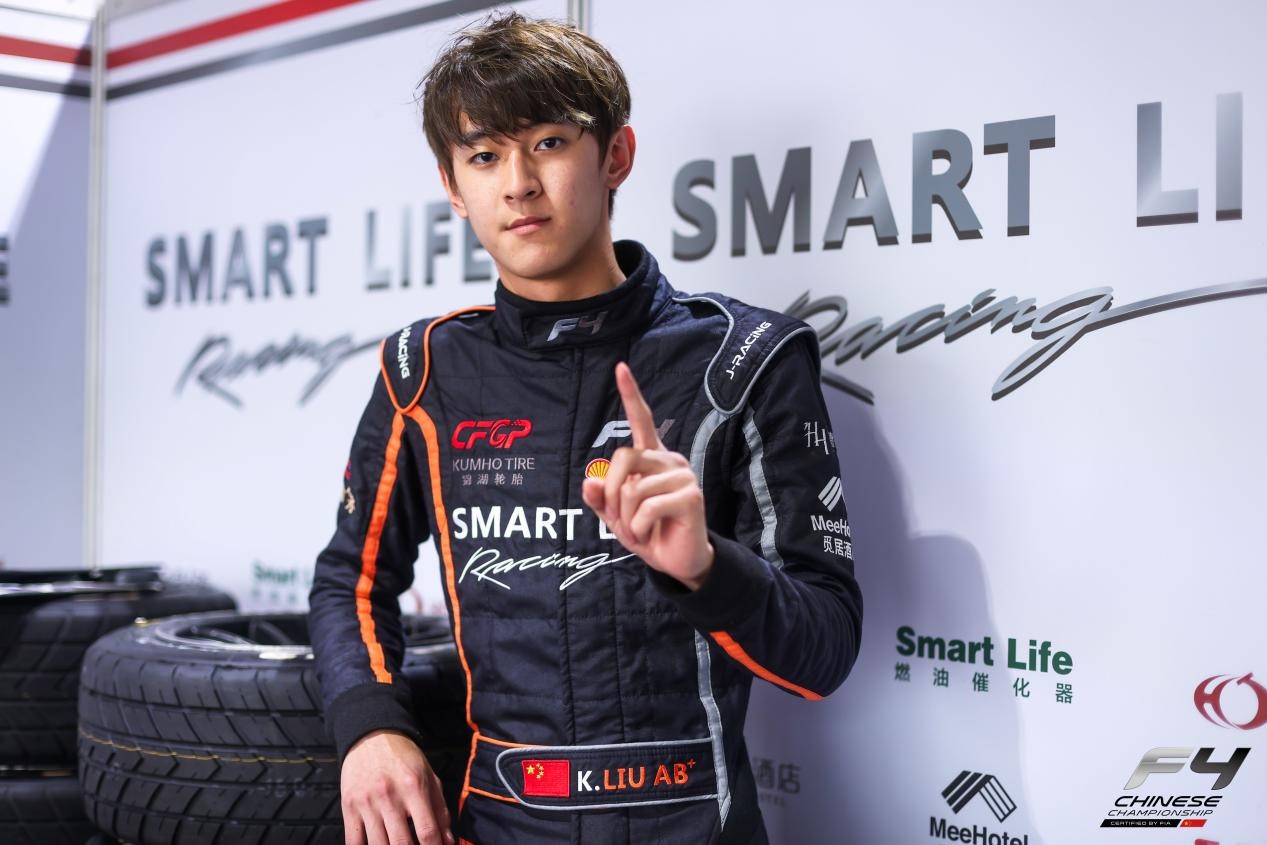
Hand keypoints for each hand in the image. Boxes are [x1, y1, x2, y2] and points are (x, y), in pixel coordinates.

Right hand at [340, 729, 453, 844]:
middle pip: (402, 844)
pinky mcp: (349, 807)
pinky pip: (353, 842)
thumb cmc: (404, 758)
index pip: (427, 831)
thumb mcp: (429, 777)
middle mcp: (389, 796)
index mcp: (414, 788)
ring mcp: (367, 803)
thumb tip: (449, 841)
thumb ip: (441, 810)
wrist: (372, 737)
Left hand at [581, 362, 714, 589]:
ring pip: (632, 488)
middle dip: (611, 492)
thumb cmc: (648, 532)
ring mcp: (682, 475)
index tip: (621, 367)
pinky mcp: (691, 495)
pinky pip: (647, 506)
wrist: (678, 562)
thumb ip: (601, 498)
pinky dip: (640, 527)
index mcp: (651, 459)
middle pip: (622, 457)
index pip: (642, 420)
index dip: (631, 394)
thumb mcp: (615, 517)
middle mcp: (669, 460)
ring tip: (640, 529)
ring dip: (626, 517)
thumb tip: (590, 481)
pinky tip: (652, 533)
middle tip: (618, 517)